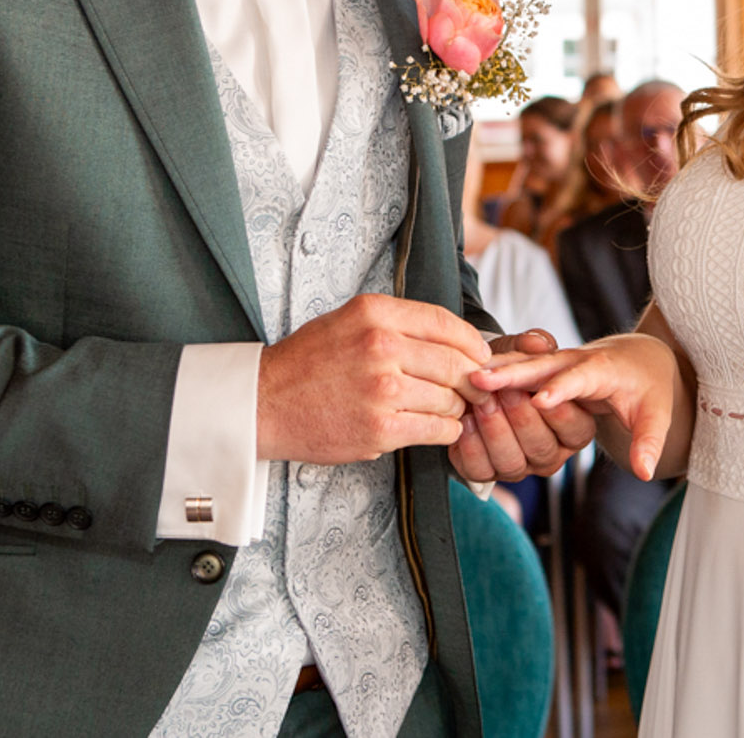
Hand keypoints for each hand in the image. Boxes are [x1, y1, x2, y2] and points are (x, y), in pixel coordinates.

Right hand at [257, 293, 491, 463]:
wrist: (265, 403)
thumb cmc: (307, 364)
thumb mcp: (347, 321)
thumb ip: (396, 324)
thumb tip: (452, 338)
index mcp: (375, 313)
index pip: (444, 322)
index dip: (470, 341)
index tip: (479, 354)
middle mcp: (380, 345)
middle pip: (454, 363)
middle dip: (471, 379)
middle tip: (474, 388)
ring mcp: (382, 388)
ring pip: (449, 398)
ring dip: (455, 408)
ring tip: (445, 409)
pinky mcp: (381, 427)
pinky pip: (436, 429)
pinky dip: (445, 431)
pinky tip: (436, 427)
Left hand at [448, 329, 597, 483]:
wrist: (476, 383)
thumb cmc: (509, 367)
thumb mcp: (522, 351)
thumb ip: (532, 346)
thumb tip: (538, 343)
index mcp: (574, 426)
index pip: (575, 425)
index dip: (556, 409)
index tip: (538, 394)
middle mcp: (551, 452)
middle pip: (542, 447)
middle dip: (520, 417)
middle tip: (502, 392)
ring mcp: (520, 466)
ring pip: (512, 463)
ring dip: (494, 430)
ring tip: (481, 403)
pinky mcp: (489, 472)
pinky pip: (481, 471)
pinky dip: (471, 446)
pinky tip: (466, 421)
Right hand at [470, 334, 678, 480]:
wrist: (637, 355)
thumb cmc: (647, 385)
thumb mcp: (657, 413)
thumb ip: (649, 441)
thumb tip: (647, 472)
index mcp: (604, 370)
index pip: (580, 378)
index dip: (560, 390)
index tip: (539, 399)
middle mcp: (575, 361)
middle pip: (539, 367)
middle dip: (510, 376)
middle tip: (481, 385)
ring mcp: (555, 361)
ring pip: (520, 363)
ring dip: (495, 373)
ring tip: (468, 385)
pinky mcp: (540, 365)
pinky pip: (511, 364)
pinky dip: (491, 372)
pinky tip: (466, 383)